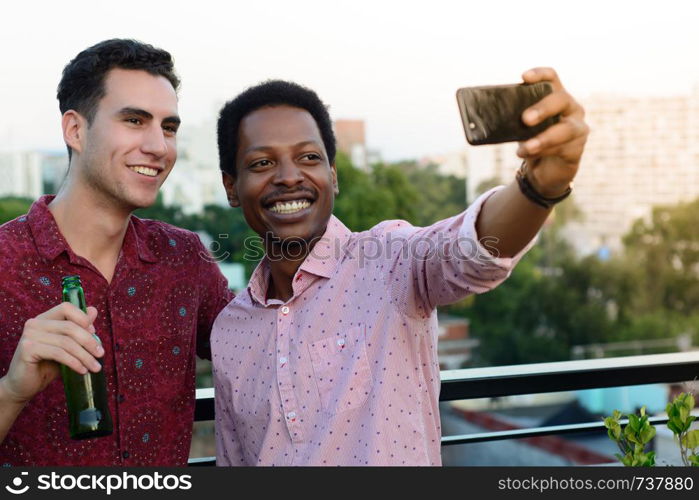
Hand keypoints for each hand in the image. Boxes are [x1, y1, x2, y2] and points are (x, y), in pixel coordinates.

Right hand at [0, 303, 102, 404]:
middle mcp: (35, 323)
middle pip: (70, 327)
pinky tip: (82, 370)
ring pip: (66, 342)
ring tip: (95, 367)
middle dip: (89, 342)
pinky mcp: (28, 349)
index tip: (94, 333)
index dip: (83, 318)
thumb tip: (94, 310)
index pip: (67, 307)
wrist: (24, 385)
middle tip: (101, 354)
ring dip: (85, 356)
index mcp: (44, 319)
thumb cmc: (46, 365)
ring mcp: (30, 335)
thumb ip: (78, 329)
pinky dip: (74, 362)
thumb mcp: (66, 346)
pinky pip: (58, 353)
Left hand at [516, 67, 588, 196]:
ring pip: (566, 129)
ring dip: (544, 138)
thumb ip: (515, 119)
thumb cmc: (532, 142)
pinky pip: (563, 148)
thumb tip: (492, 116)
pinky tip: (530, 155)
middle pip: (561, 99)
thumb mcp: (522, 128)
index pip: (552, 78)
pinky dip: (544, 152)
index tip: (524, 77)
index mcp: (555, 97)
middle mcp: (571, 109)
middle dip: (543, 108)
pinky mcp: (577, 149)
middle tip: (525, 119)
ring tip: (525, 148)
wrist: (543, 171)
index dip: (540, 74)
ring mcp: (578, 128)